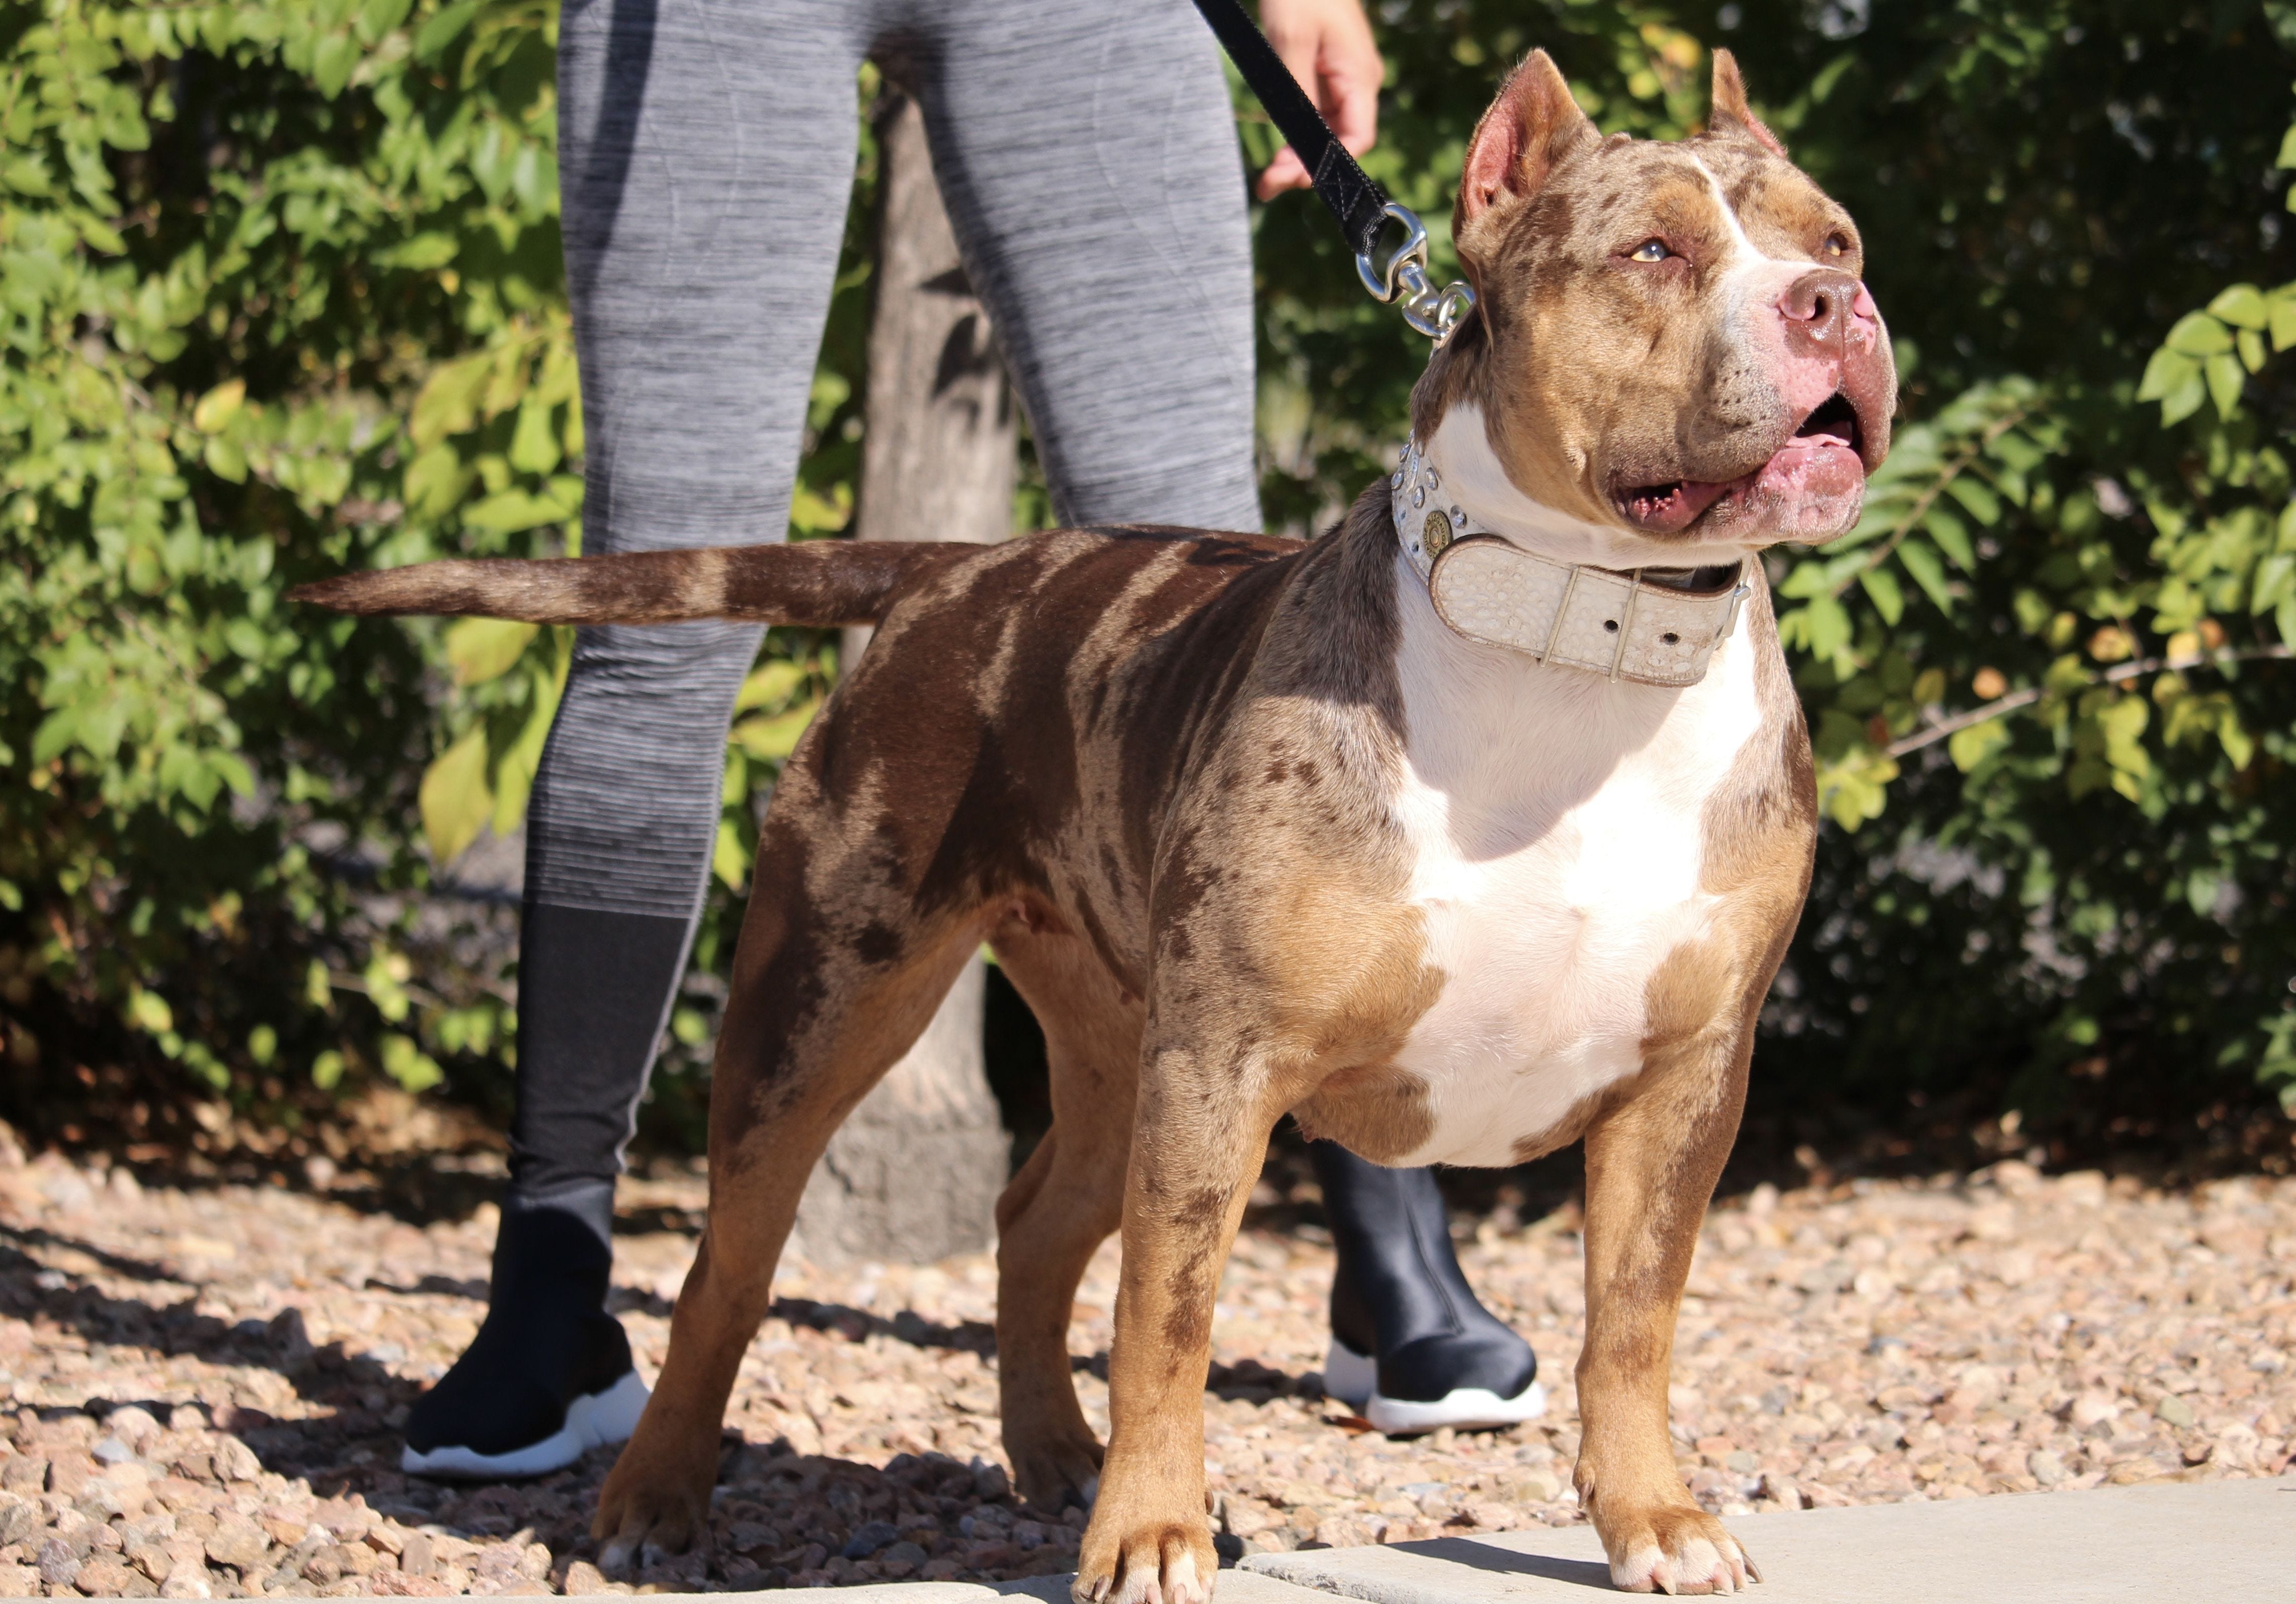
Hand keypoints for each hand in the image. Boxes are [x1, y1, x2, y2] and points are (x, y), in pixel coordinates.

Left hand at [1253, 0, 1382, 200]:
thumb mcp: (1292, 39)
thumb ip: (1297, 91)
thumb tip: (1297, 138)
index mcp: (1359, 76)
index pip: (1357, 137)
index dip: (1329, 164)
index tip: (1296, 178)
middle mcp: (1356, 84)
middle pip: (1340, 142)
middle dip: (1307, 167)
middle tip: (1269, 185)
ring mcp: (1341, 82)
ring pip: (1325, 134)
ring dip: (1298, 157)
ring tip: (1267, 180)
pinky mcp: (1324, 77)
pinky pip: (1315, 117)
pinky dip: (1296, 137)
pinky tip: (1277, 155)